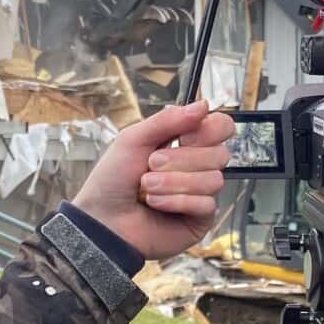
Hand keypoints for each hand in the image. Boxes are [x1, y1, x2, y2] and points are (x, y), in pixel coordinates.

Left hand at [73, 101, 233, 259]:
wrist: (102, 219)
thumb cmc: (113, 179)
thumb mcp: (134, 139)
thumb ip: (168, 119)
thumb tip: (203, 105)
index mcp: (186, 143)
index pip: (221, 127)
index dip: (209, 130)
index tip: (185, 137)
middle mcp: (198, 166)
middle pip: (219, 153)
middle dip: (182, 159)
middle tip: (152, 164)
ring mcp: (201, 193)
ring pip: (213, 180)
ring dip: (175, 182)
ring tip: (148, 188)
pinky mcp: (200, 219)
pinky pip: (206, 204)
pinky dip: (177, 202)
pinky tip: (156, 204)